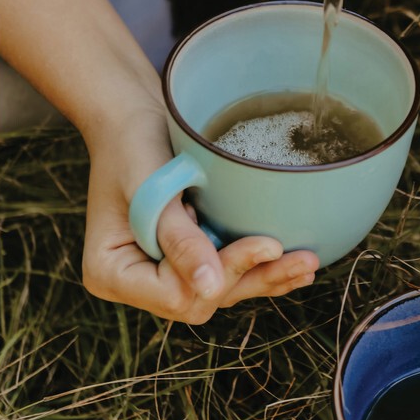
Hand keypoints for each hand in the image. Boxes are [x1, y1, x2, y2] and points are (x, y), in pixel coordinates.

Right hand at [81, 105, 320, 323]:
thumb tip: (210, 287)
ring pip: (221, 291)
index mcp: (111, 273)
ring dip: (265, 277)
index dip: (221, 274)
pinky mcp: (188, 259)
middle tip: (300, 258)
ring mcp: (163, 274)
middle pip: (201, 299)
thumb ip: (177, 238)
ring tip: (307, 264)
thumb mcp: (151, 186)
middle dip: (251, 277)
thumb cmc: (132, 144)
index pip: (174, 293)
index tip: (265, 244)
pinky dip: (260, 268)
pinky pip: (226, 274)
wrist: (133, 119)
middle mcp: (138, 282)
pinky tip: (295, 267)